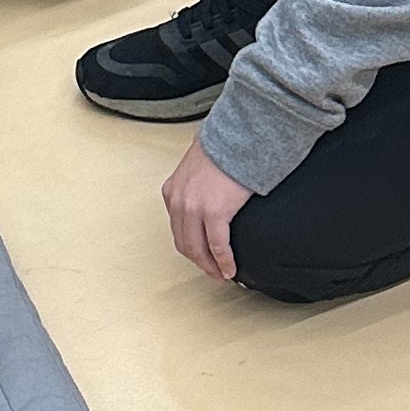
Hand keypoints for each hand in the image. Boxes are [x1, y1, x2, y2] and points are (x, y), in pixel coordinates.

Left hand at [161, 135, 253, 284]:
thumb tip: (208, 191)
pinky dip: (223, 261)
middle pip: (184, 243)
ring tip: (221, 274)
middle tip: (212, 272)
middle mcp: (178, 201)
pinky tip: (230, 269)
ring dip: (209, 266)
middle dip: (198, 262)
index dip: (189, 247)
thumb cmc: (225, 147)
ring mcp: (194, 208)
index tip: (200, 256)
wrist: (237, 136)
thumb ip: (197, 184)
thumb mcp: (198, 167)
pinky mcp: (214, 212)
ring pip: (197, 249)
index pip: (176, 228)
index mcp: (172, 191)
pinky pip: (217, 246)